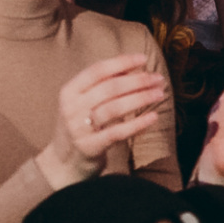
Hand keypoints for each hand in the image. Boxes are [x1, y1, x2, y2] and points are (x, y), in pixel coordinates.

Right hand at [36, 54, 168, 188]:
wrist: (63, 162)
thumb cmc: (80, 126)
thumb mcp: (82, 102)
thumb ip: (102, 85)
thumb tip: (133, 67)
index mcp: (70, 91)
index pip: (97, 71)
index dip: (121, 63)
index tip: (143, 60)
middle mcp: (72, 107)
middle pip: (110, 88)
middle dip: (138, 81)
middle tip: (158, 79)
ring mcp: (79, 128)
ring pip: (115, 108)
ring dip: (141, 98)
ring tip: (159, 94)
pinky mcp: (90, 147)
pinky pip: (118, 132)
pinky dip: (137, 124)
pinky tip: (153, 117)